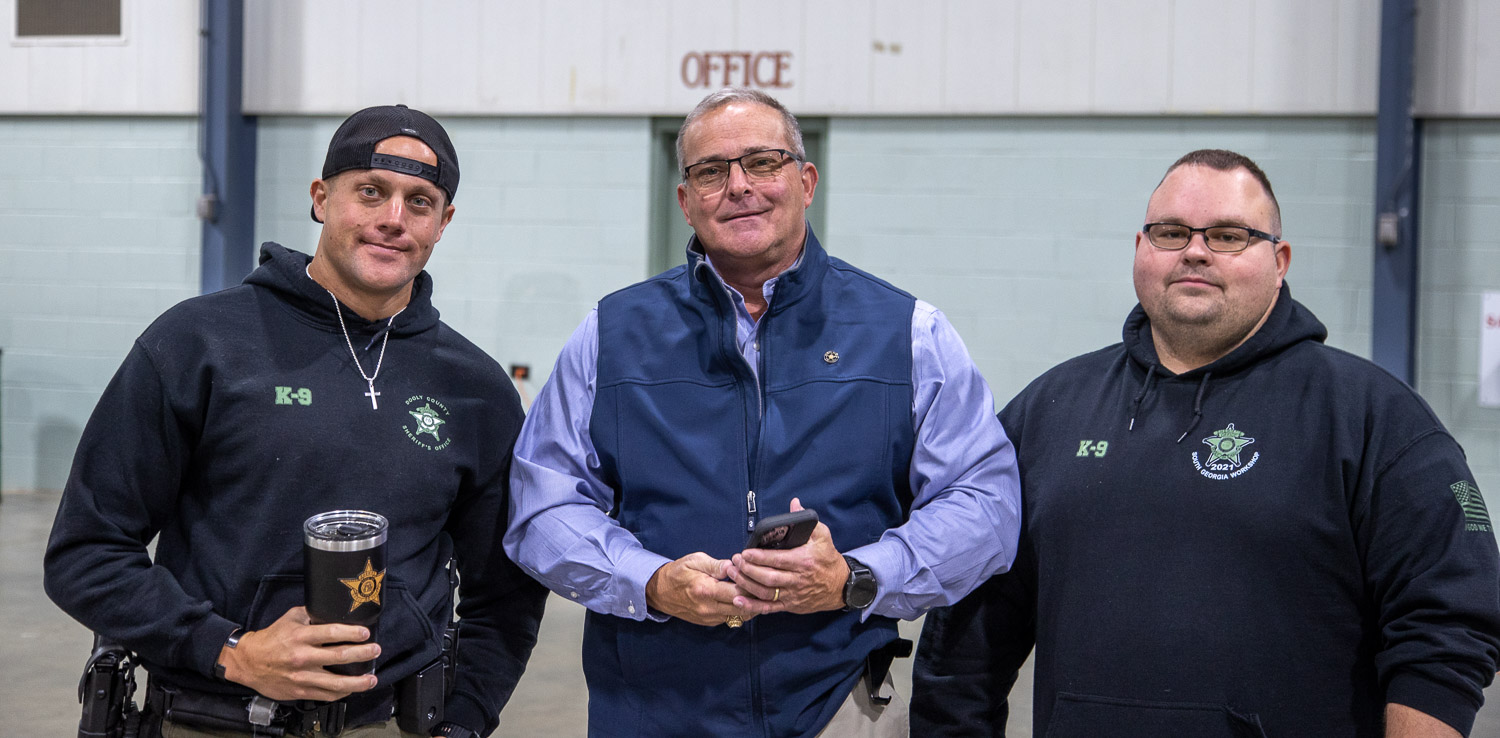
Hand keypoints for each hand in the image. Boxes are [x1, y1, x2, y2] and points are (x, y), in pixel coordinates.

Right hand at [217, 606, 378, 701]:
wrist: (248, 662)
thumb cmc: (271, 638)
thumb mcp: (290, 618)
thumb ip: (312, 615)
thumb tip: (333, 610)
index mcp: (300, 637)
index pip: (332, 633)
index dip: (352, 633)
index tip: (366, 633)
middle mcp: (303, 657)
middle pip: (339, 657)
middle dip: (362, 654)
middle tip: (376, 650)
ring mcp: (302, 677)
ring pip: (336, 682)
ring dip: (358, 682)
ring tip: (372, 679)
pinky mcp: (300, 691)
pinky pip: (325, 695)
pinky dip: (341, 693)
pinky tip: (352, 690)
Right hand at [645, 552, 750, 626]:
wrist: (659, 591)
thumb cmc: (677, 573)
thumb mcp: (694, 560)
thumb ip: (715, 564)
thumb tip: (733, 565)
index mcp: (705, 590)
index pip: (737, 591)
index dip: (751, 584)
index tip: (757, 575)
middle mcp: (708, 608)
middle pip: (742, 607)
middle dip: (756, 597)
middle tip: (765, 586)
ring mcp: (708, 618)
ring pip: (739, 616)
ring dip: (751, 606)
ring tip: (759, 594)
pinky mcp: (709, 623)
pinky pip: (731, 619)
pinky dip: (741, 611)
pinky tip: (746, 600)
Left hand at [727, 498, 848, 614]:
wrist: (840, 587)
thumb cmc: (829, 560)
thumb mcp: (823, 536)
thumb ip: (806, 519)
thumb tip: (794, 503)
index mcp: (804, 560)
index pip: (778, 559)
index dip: (759, 557)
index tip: (745, 552)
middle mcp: (797, 579)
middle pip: (768, 577)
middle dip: (748, 569)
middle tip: (735, 561)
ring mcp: (793, 594)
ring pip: (765, 592)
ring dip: (746, 584)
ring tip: (733, 574)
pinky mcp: (789, 605)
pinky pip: (768, 608)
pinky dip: (752, 606)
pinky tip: (738, 600)